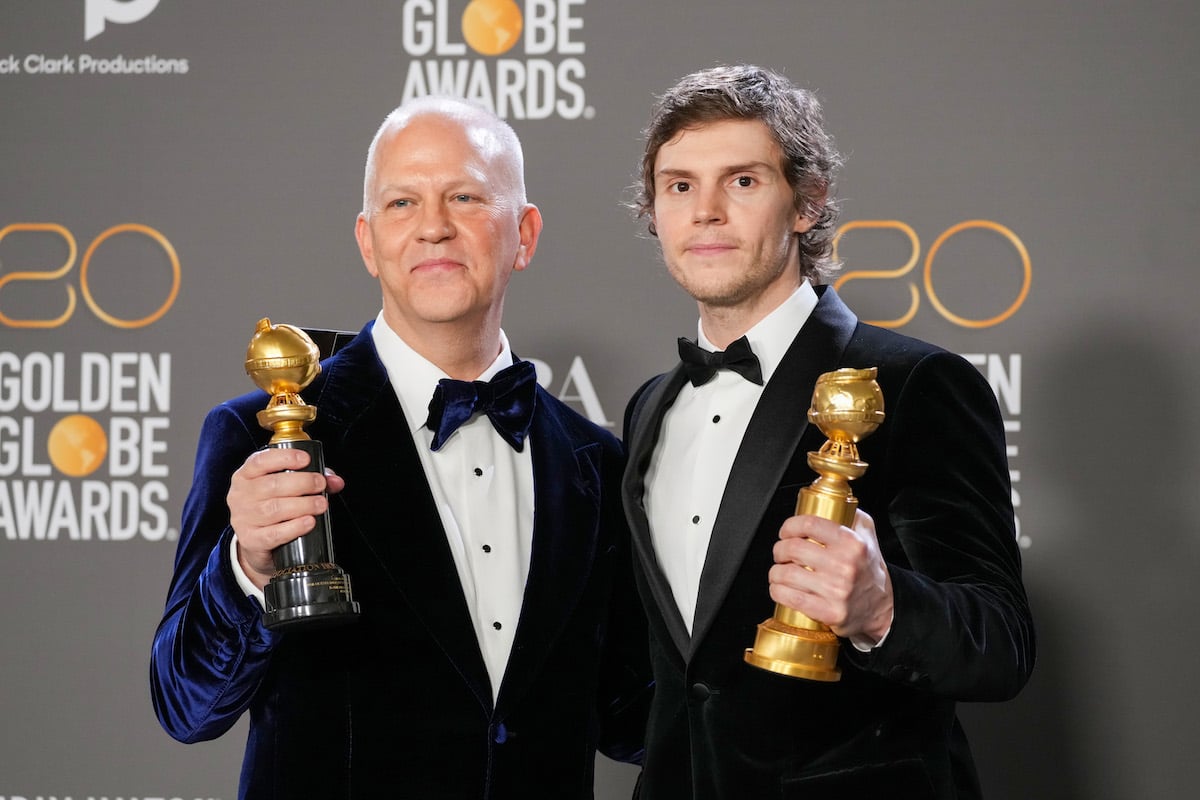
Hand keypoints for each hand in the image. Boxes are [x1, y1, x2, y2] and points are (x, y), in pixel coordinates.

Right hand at [227, 447, 344, 589]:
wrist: (255, 545)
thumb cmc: (272, 508)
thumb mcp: (285, 489)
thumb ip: (311, 478)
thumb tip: (335, 481)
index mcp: (246, 476)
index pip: (261, 461)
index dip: (284, 458)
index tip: (306, 459)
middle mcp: (241, 495)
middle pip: (272, 485)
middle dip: (302, 482)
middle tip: (320, 484)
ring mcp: (243, 519)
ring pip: (275, 509)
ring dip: (303, 505)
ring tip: (321, 504)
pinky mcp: (251, 540)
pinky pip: (274, 534)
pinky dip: (295, 527)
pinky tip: (309, 522)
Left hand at [768, 509, 893, 646]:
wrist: (884, 606)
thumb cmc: (869, 568)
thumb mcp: (867, 535)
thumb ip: (850, 514)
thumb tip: (828, 501)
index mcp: (852, 543)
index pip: (809, 524)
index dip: (789, 526)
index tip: (786, 532)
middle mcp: (845, 565)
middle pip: (793, 549)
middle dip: (779, 550)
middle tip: (781, 553)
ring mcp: (836, 591)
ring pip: (786, 574)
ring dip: (775, 572)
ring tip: (779, 572)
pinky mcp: (829, 612)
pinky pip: (790, 598)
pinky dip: (777, 591)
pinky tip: (779, 588)